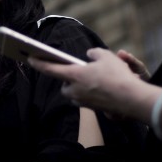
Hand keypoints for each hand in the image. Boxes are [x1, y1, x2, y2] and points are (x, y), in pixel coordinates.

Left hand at [27, 47, 161, 122]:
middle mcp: (75, 90)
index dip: (39, 63)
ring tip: (93, 78)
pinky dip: (90, 93)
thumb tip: (90, 56)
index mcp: (74, 75)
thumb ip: (94, 54)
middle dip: (68, 79)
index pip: (50, 69)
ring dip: (80, 87)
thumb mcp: (105, 56)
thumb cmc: (117, 75)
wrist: (131, 98)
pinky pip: (87, 99)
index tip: (29, 58)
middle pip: (65, 85)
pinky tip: (102, 87)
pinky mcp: (94, 108)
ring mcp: (84, 101)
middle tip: (78, 71)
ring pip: (76, 94)